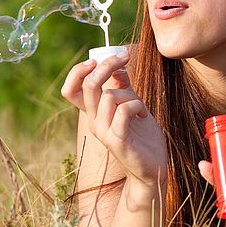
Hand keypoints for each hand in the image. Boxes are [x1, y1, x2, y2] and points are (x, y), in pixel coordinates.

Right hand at [61, 53, 167, 188]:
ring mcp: (104, 132)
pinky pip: (123, 111)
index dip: (78, 72)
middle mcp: (95, 122)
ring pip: (109, 96)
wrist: (154, 168)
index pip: (71, 90)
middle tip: (124, 58)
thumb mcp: (133, 106)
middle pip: (88, 86)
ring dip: (130, 94)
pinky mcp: (116, 140)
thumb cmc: (144, 138)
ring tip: (141, 106)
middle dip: (106, 66)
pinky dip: (137, 106)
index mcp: (95, 114)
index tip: (96, 59)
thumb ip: (124, 88)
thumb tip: (117, 67)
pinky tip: (144, 115)